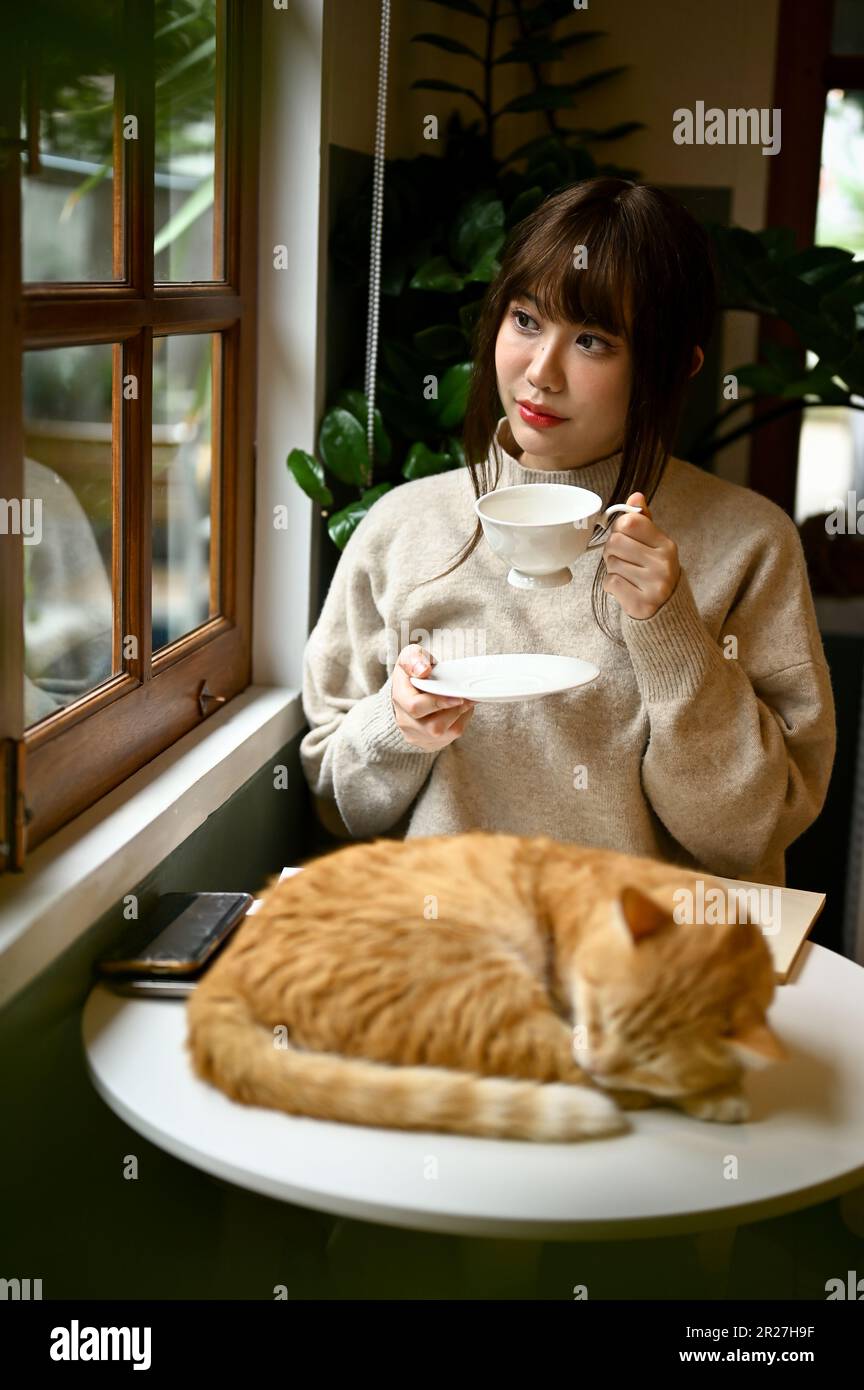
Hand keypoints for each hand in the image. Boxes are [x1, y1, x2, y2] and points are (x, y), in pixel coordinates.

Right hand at [391, 645, 475, 749]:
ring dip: (460, 718)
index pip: (416, 707)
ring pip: (444, 735)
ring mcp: (415, 735)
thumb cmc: (413, 671)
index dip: (438, 703)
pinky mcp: (428, 743)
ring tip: (465, 702)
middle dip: (455, 712)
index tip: (457, 696)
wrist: (410, 691)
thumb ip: (414, 659)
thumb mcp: (410, 656)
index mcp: (399, 697)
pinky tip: (460, 710)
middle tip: (467, 698)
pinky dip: (460, 723)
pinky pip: (449, 739)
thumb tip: (423, 671)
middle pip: (433, 727)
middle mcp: (404, 721)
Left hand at [600, 492, 680, 619]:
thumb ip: (644, 521)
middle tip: (622, 559)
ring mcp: (654, 585)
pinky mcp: (641, 603)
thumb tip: (636, 495)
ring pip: (611, 563)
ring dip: (612, 569)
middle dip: (612, 550)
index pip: (630, 522)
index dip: (619, 528)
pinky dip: (611, 586)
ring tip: (627, 575)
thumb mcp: (654, 546)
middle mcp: (663, 563)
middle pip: (615, 542)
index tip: (624, 537)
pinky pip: (610, 583)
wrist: (665, 614)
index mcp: (666, 545)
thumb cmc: (654, 574)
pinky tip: (624, 589)